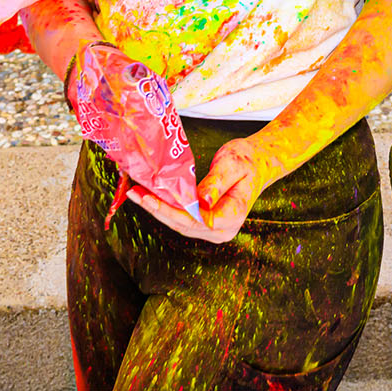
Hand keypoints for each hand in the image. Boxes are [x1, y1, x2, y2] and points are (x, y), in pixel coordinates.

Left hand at [132, 137, 264, 243]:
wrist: (258, 163)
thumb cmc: (247, 160)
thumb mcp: (232, 165)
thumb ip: (217, 183)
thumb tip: (202, 202)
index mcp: (232, 217)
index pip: (194, 220)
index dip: (169, 211)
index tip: (149, 198)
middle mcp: (222, 230)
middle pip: (182, 225)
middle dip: (156, 209)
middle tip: (134, 192)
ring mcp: (214, 230)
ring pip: (179, 224)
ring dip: (157, 209)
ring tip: (136, 193)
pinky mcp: (206, 224)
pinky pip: (182, 219)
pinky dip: (165, 208)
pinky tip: (150, 196)